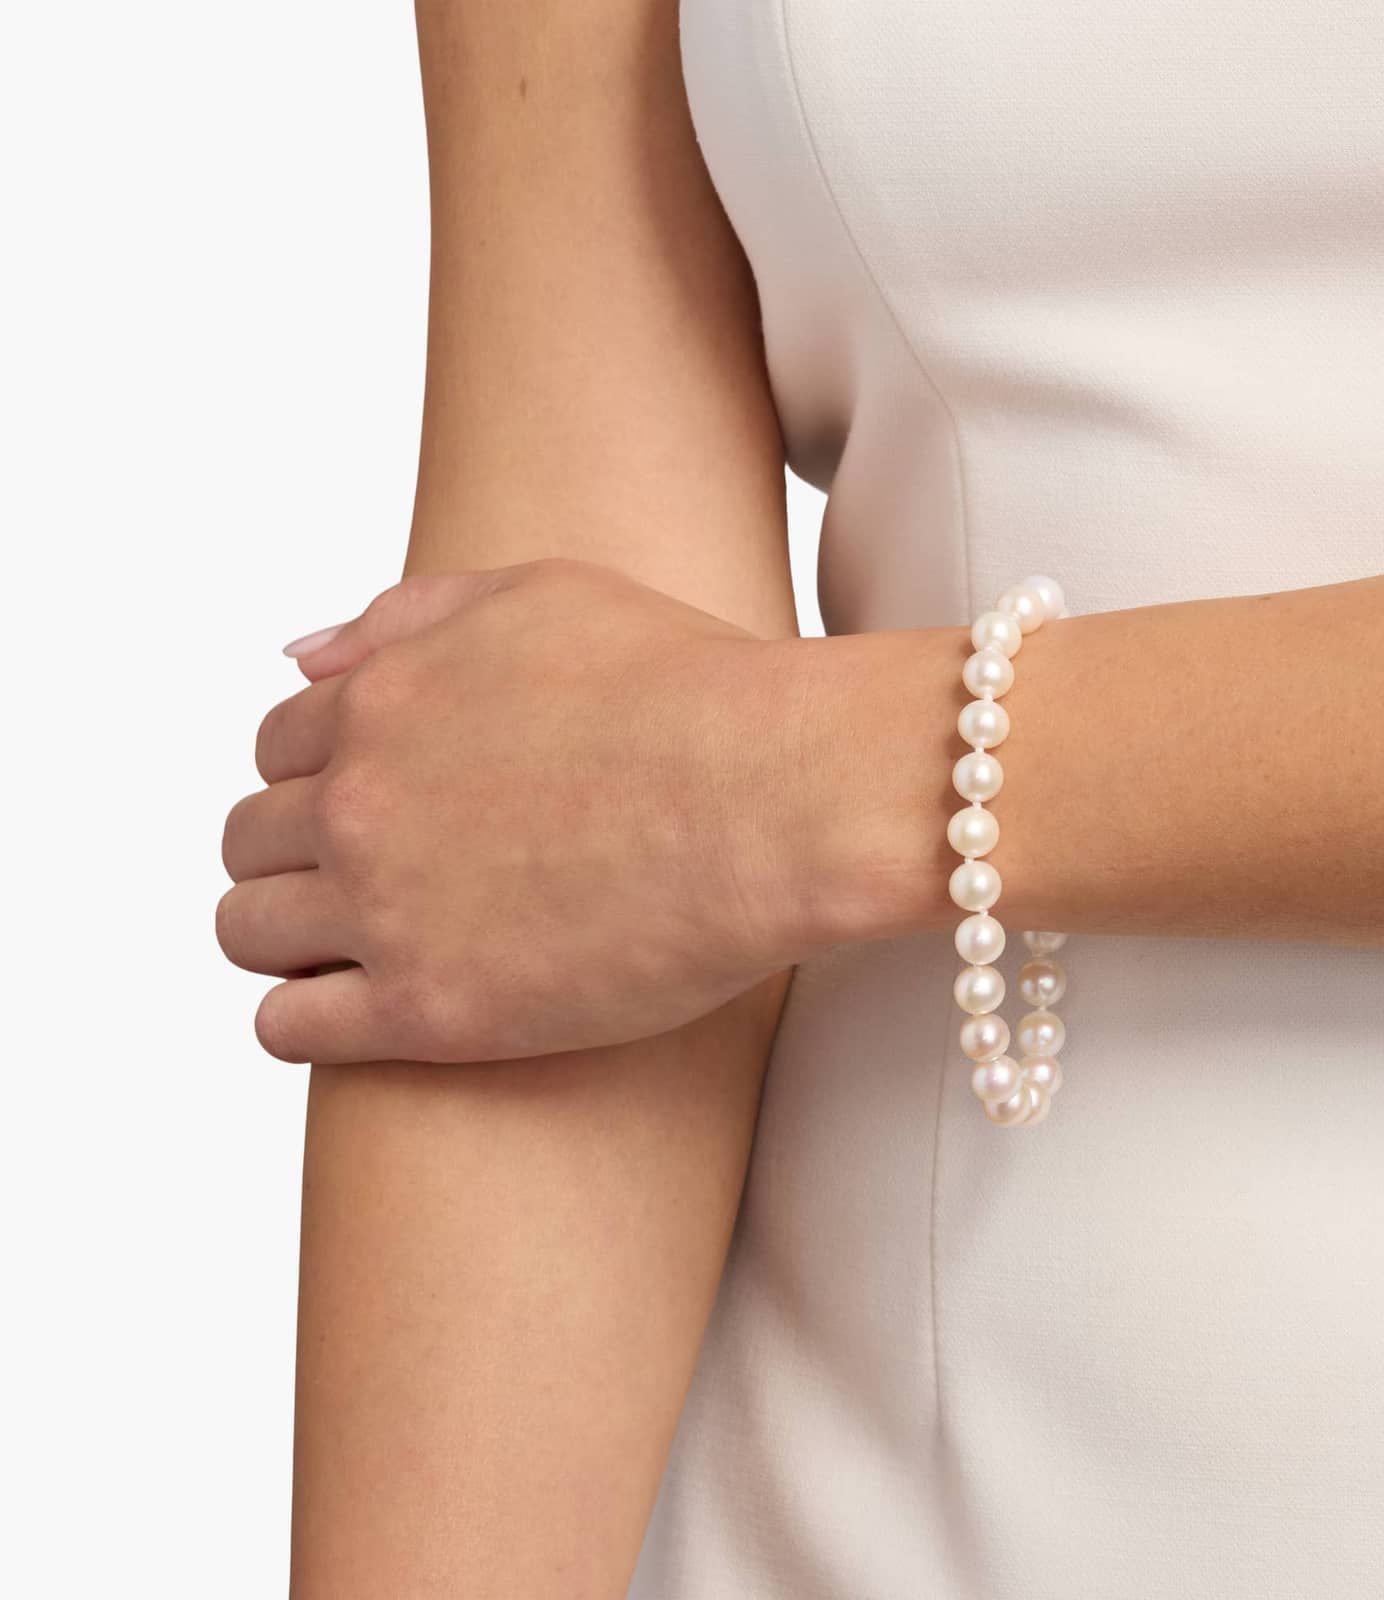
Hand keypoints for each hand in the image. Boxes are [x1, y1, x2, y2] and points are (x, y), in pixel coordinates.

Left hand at [217, 560, 832, 1063]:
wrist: (777, 797)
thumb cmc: (690, 690)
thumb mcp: (542, 596)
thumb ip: (407, 616)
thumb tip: (298, 658)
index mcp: (379, 701)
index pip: (276, 749)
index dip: (323, 780)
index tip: (376, 811)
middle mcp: (359, 802)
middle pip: (250, 841)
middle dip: (297, 857)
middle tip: (375, 881)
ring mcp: (383, 908)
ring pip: (247, 932)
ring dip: (288, 936)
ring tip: (366, 949)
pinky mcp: (428, 1010)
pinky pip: (287, 1026)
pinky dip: (304, 1015)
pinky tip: (369, 1006)